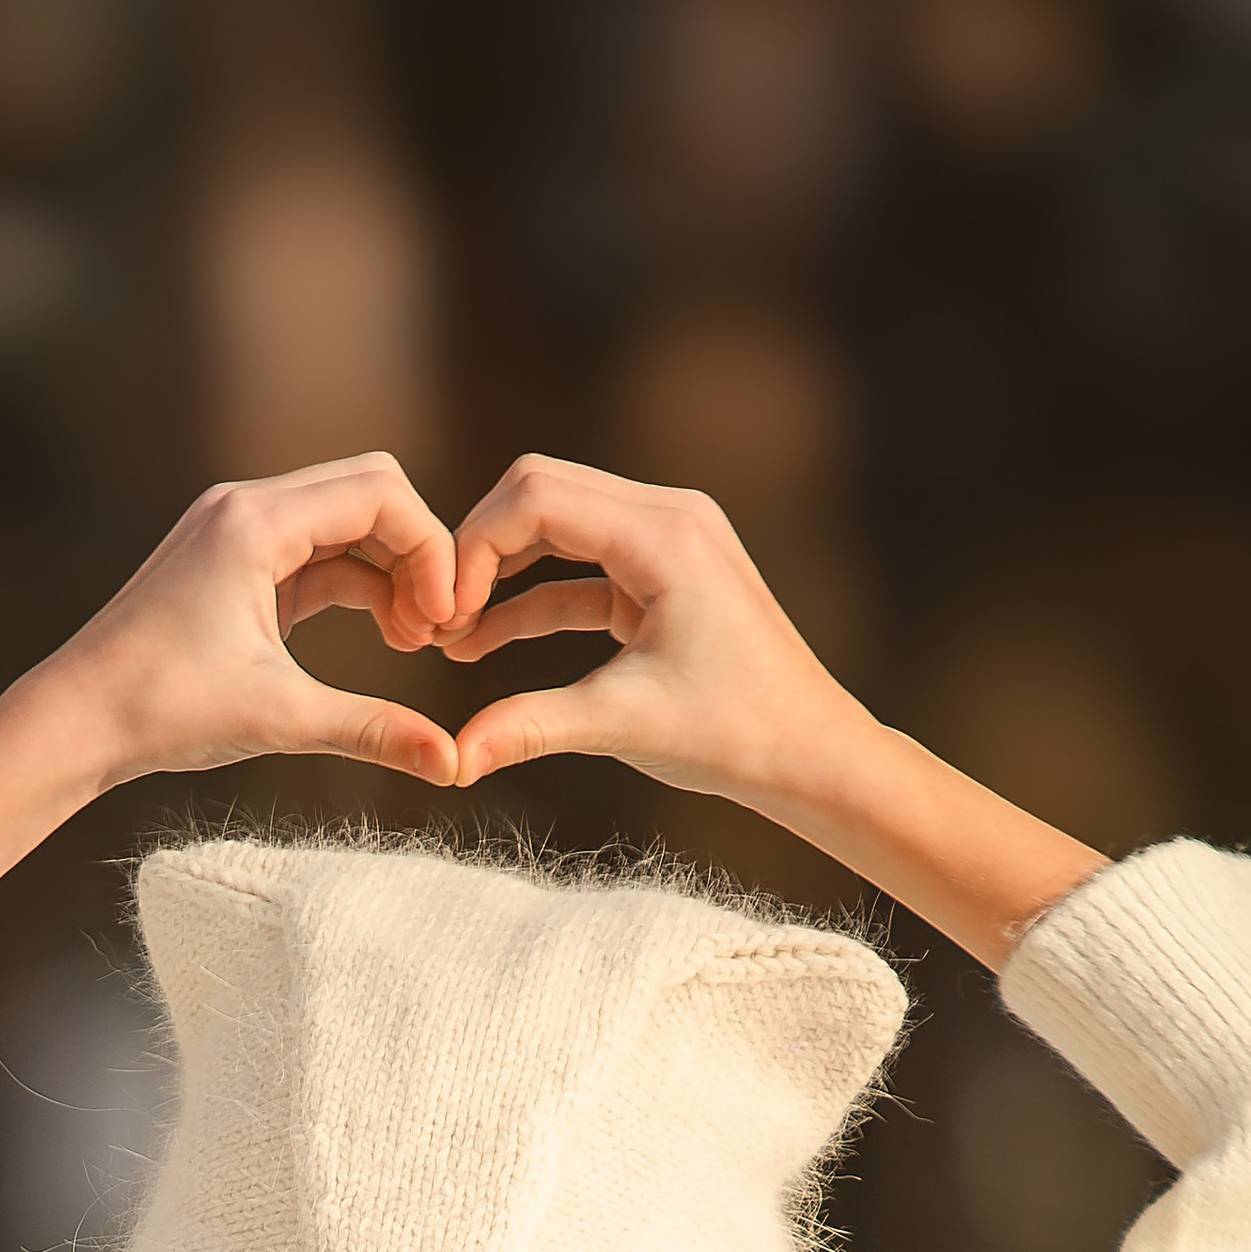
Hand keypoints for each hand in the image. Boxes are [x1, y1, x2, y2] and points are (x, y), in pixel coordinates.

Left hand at [0, 456, 458, 971]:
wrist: (76, 721)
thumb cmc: (160, 710)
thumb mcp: (278, 719)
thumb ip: (372, 730)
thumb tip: (451, 764)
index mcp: (254, 522)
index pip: (379, 492)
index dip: (430, 549)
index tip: (443, 621)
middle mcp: (244, 508)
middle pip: (368, 492)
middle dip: (416, 554)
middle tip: (436, 630)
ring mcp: (236, 531)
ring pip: (344, 523)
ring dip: (389, 573)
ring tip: (412, 641)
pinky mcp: (234, 564)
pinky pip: (315, 554)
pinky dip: (356, 585)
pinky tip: (382, 636)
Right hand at [438, 453, 1107, 967]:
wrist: (812, 754)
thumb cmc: (736, 735)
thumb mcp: (624, 725)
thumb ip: (531, 727)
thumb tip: (453, 760)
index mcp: (664, 534)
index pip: (537, 494)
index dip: (474, 546)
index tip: (443, 616)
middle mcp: (669, 516)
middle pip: (541, 492)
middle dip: (480, 550)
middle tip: (438, 622)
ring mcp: (668, 540)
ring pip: (557, 525)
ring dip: (503, 573)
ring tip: (453, 637)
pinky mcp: (663, 574)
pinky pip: (582, 569)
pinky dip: (535, 598)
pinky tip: (484, 642)